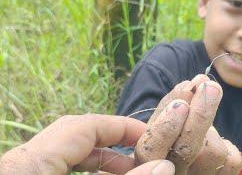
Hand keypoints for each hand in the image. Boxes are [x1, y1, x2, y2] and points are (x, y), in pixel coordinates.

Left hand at [0, 115, 175, 174]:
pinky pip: (61, 167)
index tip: (149, 136)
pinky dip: (86, 171)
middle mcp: (23, 163)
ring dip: (103, 159)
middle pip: (77, 135)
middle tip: (143, 155)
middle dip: (114, 143)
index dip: (121, 127)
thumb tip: (164, 167)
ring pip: (69, 152)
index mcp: (31, 164)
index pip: (85, 126)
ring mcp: (22, 171)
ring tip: (131, 171)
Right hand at [134, 75, 241, 174]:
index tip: (179, 104)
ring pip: (213, 152)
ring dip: (212, 130)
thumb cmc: (169, 139)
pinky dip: (227, 144)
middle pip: (186, 150)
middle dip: (200, 114)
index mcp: (150, 162)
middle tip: (209, 86)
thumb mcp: (160, 124)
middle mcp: (171, 174)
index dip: (165, 128)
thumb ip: (170, 105)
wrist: (189, 166)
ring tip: (205, 128)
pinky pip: (232, 159)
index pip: (150, 151)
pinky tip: (215, 144)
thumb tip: (191, 84)